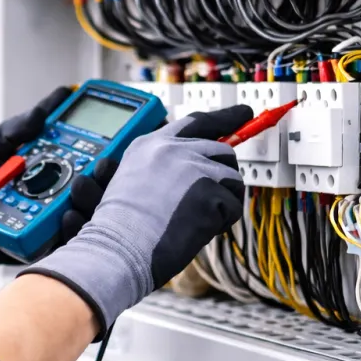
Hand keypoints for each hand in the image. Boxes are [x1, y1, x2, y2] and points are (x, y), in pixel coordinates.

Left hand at [0, 87, 117, 293]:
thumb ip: (14, 130)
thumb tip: (42, 112)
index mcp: (47, 167)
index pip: (84, 153)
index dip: (106, 141)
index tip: (119, 125)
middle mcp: (56, 192)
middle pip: (94, 182)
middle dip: (106, 170)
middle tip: (104, 160)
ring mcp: (51, 219)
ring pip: (86, 210)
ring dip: (90, 195)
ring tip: (82, 183)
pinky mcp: (42, 244)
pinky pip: (65, 239)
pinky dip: (69, 225)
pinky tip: (66, 213)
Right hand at [19, 105, 251, 337]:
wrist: (118, 248)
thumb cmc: (120, 228)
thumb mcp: (131, 181)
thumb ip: (162, 167)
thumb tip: (201, 168)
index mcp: (150, 145)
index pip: (195, 122)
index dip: (223, 117)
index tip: (243, 112)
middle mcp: (172, 149)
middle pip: (221, 151)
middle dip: (223, 176)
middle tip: (216, 198)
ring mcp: (192, 167)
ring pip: (232, 179)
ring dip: (222, 202)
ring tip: (194, 220)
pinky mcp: (208, 191)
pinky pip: (233, 207)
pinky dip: (220, 223)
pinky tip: (195, 230)